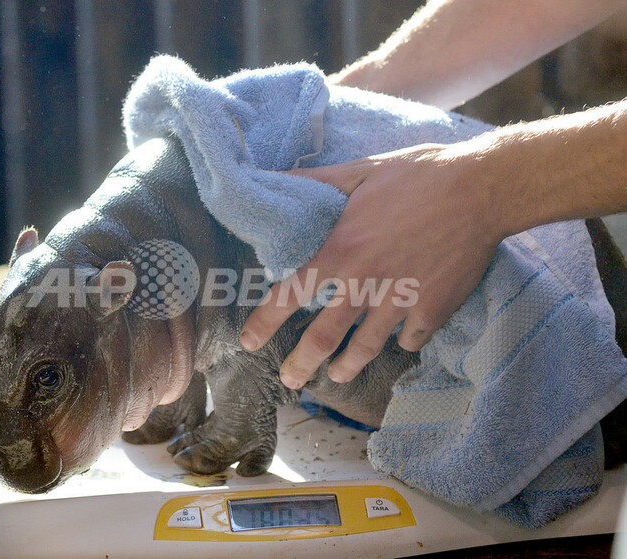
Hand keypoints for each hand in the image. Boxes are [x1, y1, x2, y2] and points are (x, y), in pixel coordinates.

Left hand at [239, 142, 503, 388]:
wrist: (482, 188)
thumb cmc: (415, 176)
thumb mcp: (358, 171)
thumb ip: (314, 182)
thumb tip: (272, 177)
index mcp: (340, 252)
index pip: (289, 295)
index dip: (264, 322)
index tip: (249, 342)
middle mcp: (365, 284)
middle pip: (324, 338)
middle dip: (301, 364)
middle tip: (290, 380)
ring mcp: (401, 302)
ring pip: (366, 347)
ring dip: (347, 366)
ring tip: (335, 376)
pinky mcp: (434, 309)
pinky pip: (411, 338)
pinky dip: (402, 343)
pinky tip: (397, 343)